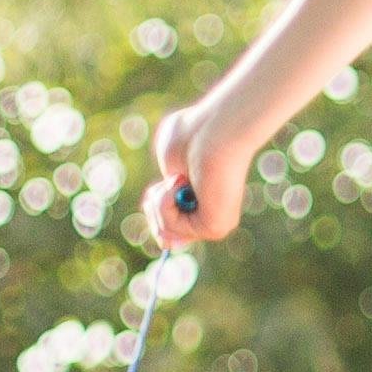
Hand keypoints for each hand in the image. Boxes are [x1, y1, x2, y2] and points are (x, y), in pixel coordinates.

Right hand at [142, 100, 254, 250]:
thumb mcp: (169, 163)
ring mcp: (215, 225)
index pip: (175, 228)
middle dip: (155, 205)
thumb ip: (163, 195)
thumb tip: (165, 241)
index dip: (158, 216)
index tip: (156, 195)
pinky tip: (182, 182)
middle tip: (173, 179)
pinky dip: (166, 202)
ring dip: (159, 200)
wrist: (216, 131)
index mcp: (205, 202)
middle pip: (165, 234)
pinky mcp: (214, 229)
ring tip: (179, 178)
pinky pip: (171, 227)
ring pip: (164, 230)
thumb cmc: (194, 136)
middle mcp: (213, 217)